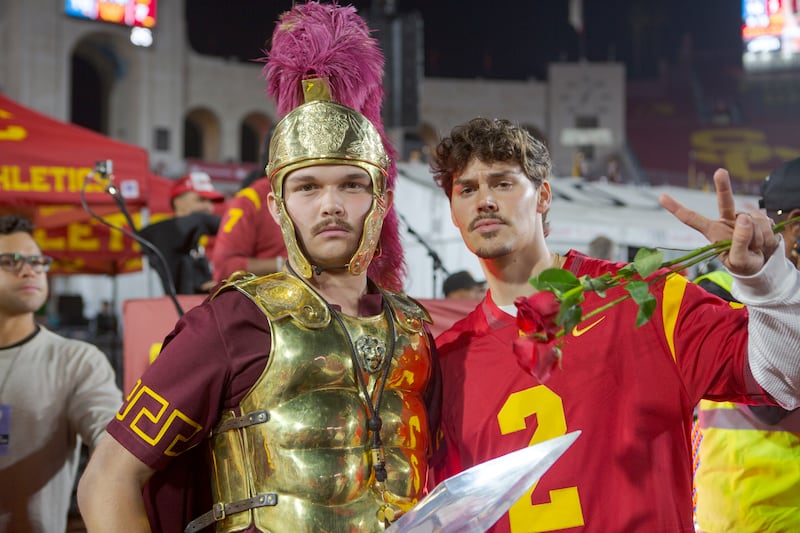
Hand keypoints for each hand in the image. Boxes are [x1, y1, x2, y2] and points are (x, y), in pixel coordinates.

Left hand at [658, 168, 777, 275]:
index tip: (661, 197)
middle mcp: (726, 221)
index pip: (691, 219)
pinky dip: (766, 237)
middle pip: (724, 201)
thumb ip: (739, 242)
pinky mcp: (758, 217)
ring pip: (751, 221)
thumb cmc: (744, 263)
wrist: (764, 263)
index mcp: (713, 232)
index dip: (676, 208)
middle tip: (720, 172)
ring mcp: (742, 218)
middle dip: (723, 186)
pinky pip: (764, 223)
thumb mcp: (738, 260)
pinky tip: (762, 243)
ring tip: (754, 249)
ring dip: (756, 238)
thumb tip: (745, 217)